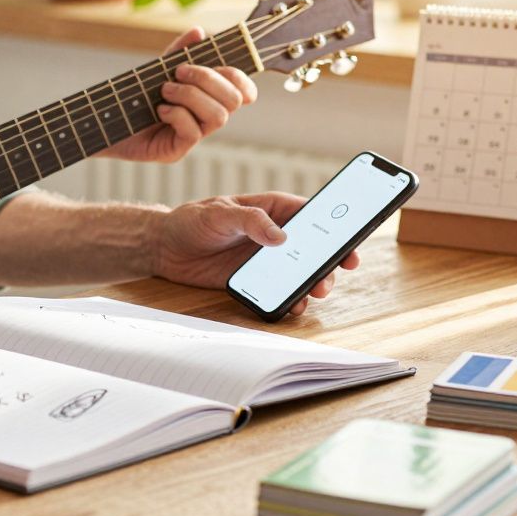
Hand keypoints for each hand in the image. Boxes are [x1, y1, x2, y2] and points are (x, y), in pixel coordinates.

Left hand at [98, 26, 257, 162]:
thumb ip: (178, 52)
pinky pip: (193, 132)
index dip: (241, 79)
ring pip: (218, 117)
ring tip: (164, 90)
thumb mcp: (157, 69)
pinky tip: (160, 109)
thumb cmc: (133, 96)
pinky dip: (178, 114)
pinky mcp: (176, 151)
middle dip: (208, 80)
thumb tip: (198, 32)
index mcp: (208, 98)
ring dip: (192, 96)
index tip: (218, 66)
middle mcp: (205, 119)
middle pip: (234, 100)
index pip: (243, 91)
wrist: (103, 120)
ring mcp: (192, 136)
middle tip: (178, 73)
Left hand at [148, 192, 360, 316]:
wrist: (165, 248)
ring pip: (302, 272)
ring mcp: (268, 260)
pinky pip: (281, 291)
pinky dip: (291, 300)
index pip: (312, 215)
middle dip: (330, 261)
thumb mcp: (220, 213)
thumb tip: (280, 236)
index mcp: (273, 210)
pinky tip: (293, 306)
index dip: (336, 227)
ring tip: (315, 292)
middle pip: (315, 248)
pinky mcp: (256, 281)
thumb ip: (250, 220)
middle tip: (335, 273)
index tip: (351, 241)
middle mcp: (276, 235)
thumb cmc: (193, 220)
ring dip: (314, 283)